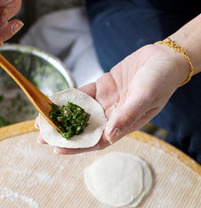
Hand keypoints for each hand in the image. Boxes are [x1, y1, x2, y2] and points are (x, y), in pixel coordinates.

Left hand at [36, 43, 189, 153]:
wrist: (165, 58)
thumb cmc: (160, 81)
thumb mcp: (145, 97)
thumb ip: (126, 115)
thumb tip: (109, 136)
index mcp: (123, 125)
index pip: (96, 141)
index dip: (77, 146)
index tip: (57, 148)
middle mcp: (112, 116)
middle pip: (84, 128)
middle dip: (63, 133)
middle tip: (41, 136)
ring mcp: (107, 102)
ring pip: (80, 112)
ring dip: (62, 116)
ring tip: (42, 119)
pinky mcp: (103, 87)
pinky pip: (83, 94)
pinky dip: (70, 97)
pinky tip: (56, 101)